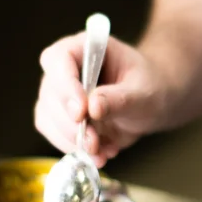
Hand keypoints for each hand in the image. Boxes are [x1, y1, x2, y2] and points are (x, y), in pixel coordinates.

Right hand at [34, 31, 167, 165]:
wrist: (154, 104)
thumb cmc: (151, 87)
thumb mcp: (144, 93)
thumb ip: (120, 99)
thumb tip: (93, 107)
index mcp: (86, 47)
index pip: (59, 59)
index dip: (65, 85)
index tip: (82, 112)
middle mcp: (67, 68)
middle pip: (50, 92)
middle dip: (70, 122)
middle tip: (93, 140)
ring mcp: (61, 93)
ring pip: (47, 116)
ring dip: (70, 139)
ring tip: (100, 151)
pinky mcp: (61, 117)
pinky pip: (54, 134)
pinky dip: (74, 148)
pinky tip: (100, 153)